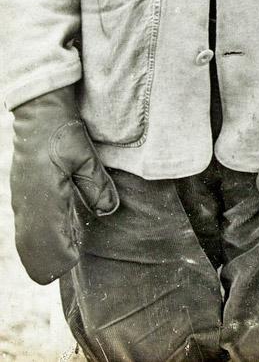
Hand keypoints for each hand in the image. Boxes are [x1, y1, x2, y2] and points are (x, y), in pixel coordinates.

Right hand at [10, 86, 118, 283]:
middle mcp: (28, 203)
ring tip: (63, 258)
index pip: (47, 239)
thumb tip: (110, 210)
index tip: (74, 261)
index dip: (60, 254)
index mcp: (43, 196)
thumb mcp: (85, 156)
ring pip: (25, 238)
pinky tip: (54, 239)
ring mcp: (22, 200)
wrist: (39, 116)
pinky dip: (36, 239)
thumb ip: (97, 185)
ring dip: (41, 252)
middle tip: (68, 267)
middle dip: (48, 261)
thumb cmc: (63, 134)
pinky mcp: (22, 195)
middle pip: (32, 245)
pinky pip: (25, 226)